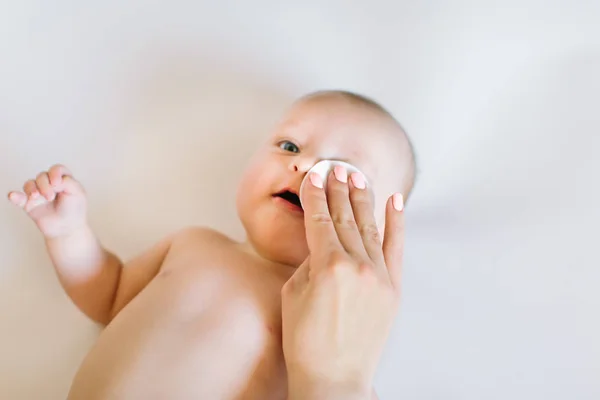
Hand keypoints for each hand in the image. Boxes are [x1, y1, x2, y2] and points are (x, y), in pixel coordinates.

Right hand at [7, 164, 87, 237]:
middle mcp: (49, 184)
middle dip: (45, 185)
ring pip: (30, 184)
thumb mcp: (77, 193)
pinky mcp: (29, 204)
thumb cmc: (74, 209)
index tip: (56, 183)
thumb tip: (51, 180)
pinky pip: (19, 197)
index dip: (55, 173)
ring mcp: (38, 193)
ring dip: (32, 188)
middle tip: (50, 197)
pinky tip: (13, 196)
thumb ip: (67, 182)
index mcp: (63, 179)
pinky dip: (15, 196)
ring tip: (35, 197)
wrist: (67, 228)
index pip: (56, 169)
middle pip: (42, 176)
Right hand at [281, 166, 404, 398]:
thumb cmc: (306, 342)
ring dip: (362, 199)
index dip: (316, 195)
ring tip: (357, 177)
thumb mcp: (293, 294)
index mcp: (326, 266)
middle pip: (344, 217)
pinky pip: (395, 247)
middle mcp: (356, 265)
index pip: (319, 219)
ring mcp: (378, 276)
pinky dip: (396, 222)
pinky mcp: (393, 288)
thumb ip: (309, 262)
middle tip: (335, 169)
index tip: (314, 177)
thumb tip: (323, 245)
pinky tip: (394, 201)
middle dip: (338, 190)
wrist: (334, 378)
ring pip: (369, 227)